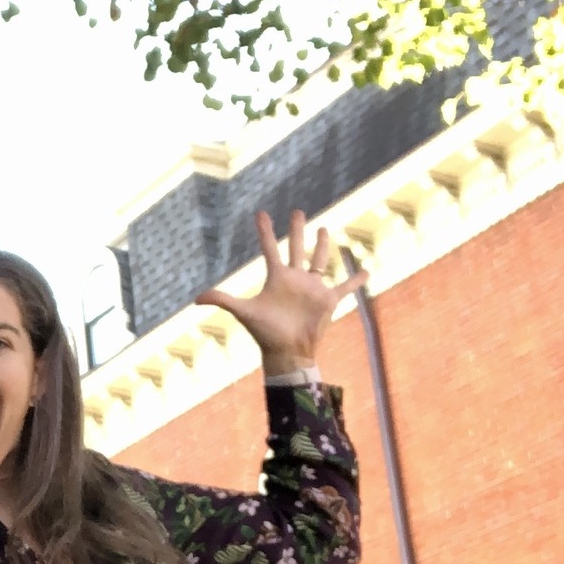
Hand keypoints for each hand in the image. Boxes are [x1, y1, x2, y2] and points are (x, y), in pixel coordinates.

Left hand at [196, 209, 366, 373]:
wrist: (286, 351)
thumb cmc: (265, 332)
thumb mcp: (244, 312)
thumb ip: (223, 301)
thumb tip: (197, 299)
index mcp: (276, 278)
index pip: (270, 248)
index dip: (265, 231)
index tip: (260, 213)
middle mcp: (295, 279)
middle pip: (296, 248)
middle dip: (297, 230)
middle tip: (298, 211)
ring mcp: (312, 288)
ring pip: (319, 261)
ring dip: (323, 247)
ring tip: (325, 230)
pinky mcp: (328, 300)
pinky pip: (345, 288)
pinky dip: (356, 281)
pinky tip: (366, 271)